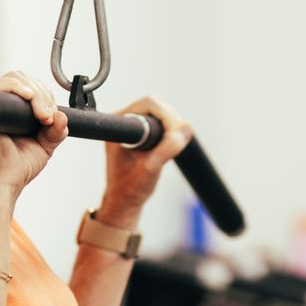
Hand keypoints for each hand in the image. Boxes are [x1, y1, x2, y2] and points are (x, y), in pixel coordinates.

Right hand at [0, 71, 69, 194]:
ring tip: (42, 116)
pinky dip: (16, 87)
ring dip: (35, 93)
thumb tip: (62, 116)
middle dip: (42, 93)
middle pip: (22, 78)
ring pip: (14, 78)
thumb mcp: (45, 145)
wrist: (3, 184)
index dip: (44, 95)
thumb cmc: (17, 168)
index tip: (52, 115)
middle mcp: (0, 105)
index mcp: (12, 110)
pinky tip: (30, 100)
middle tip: (47, 117)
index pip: (29, 86)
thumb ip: (56, 130)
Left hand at [97, 95, 191, 225]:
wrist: (124, 201)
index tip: (175, 135)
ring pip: (161, 113)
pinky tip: (166, 148)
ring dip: (171, 127)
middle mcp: (123, 120)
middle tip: (175, 142)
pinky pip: (161, 123)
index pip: (150, 104)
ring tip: (170, 147)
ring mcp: (132, 126)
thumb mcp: (151, 168)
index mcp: (119, 125)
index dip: (168, 116)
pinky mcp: (141, 133)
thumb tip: (186, 129)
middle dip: (171, 121)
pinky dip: (169, 133)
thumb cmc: (131, 188)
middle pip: (157, 106)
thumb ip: (168, 147)